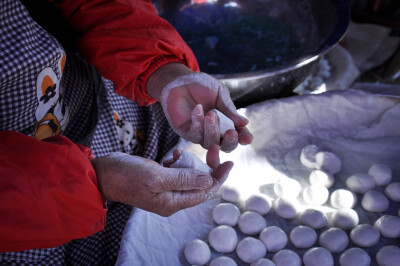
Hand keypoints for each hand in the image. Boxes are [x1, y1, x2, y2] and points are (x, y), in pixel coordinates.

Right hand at [91, 145, 232, 216]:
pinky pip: (175, 170)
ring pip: (188, 176)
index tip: (229, 162)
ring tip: (181, 152)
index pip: (204, 193)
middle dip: (207, 168)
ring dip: (190, 163)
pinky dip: (177, 161)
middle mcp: (171, 198)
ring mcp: (164, 188)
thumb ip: (183, 180)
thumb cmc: (126, 176)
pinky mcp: (158, 178)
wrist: (102, 174)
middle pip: (199, 184)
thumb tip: (209, 181)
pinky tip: (172, 153)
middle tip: (212, 149)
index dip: (219, 178)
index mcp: (173, 202)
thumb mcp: (156, 177)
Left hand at [147, 63, 252, 151]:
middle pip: (224, 146)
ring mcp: (199, 133)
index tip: (248, 138)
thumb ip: (229, 109)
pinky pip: (194, 134)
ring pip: (209, 143)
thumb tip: (245, 123)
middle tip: (231, 132)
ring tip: (211, 114)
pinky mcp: (185, 131)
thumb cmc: (201, 85)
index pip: (237, 135)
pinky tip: (198, 109)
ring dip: (212, 131)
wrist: (180, 79)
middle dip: (229, 142)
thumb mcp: (220, 94)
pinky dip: (198, 123)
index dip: (243, 138)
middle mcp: (213, 132)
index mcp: (226, 123)